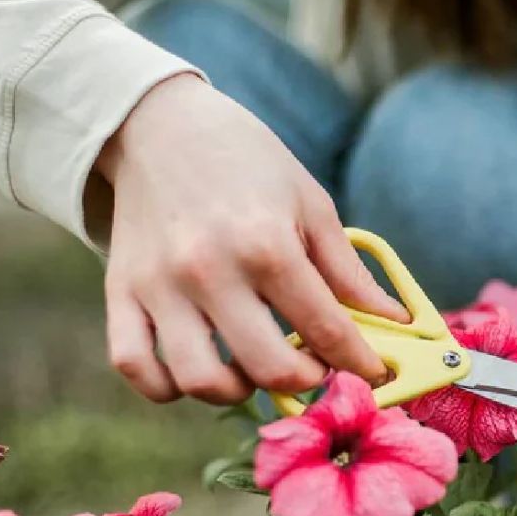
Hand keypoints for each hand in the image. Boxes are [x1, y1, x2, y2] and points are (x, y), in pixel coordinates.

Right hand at [96, 74, 407, 404]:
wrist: (161, 124)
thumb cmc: (247, 162)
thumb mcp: (311, 204)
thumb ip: (348, 270)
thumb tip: (396, 323)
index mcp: (266, 244)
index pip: (327, 329)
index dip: (361, 362)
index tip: (374, 372)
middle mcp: (209, 270)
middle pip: (268, 367)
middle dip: (306, 381)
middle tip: (315, 368)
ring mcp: (159, 286)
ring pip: (199, 380)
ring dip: (238, 391)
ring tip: (254, 367)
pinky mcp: (120, 292)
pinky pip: (133, 367)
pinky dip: (166, 386)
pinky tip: (198, 370)